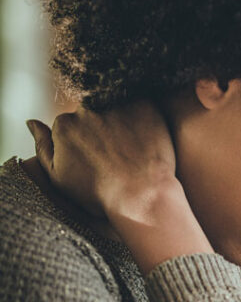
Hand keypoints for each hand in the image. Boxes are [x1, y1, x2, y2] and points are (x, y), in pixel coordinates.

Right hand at [26, 102, 212, 273]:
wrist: (141, 196)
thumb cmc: (99, 194)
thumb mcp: (59, 177)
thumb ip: (42, 146)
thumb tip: (31, 122)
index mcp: (64, 124)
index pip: (71, 124)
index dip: (85, 143)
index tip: (98, 160)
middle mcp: (87, 110)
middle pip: (93, 114)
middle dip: (103, 130)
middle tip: (119, 155)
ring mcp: (116, 105)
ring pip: (117, 108)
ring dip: (123, 122)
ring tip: (135, 149)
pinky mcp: (144, 105)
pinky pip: (142, 104)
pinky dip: (145, 118)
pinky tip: (149, 140)